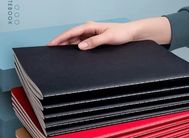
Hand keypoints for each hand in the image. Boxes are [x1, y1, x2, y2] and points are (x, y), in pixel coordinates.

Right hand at [48, 17, 170, 49]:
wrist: (132, 34)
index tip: (51, 44)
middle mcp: (89, 29)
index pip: (71, 32)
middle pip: (70, 36)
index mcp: (90, 26)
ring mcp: (91, 34)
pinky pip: (81, 44)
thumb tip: (80, 46)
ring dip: (66, 46)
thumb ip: (94, 42)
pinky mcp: (94, 40)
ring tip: (57, 54)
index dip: (60, 38)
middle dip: (60, 42)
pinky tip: (71, 54)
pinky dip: (74, 48)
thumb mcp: (108, 38)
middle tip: (50, 51)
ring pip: (74, 40)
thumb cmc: (122, 34)